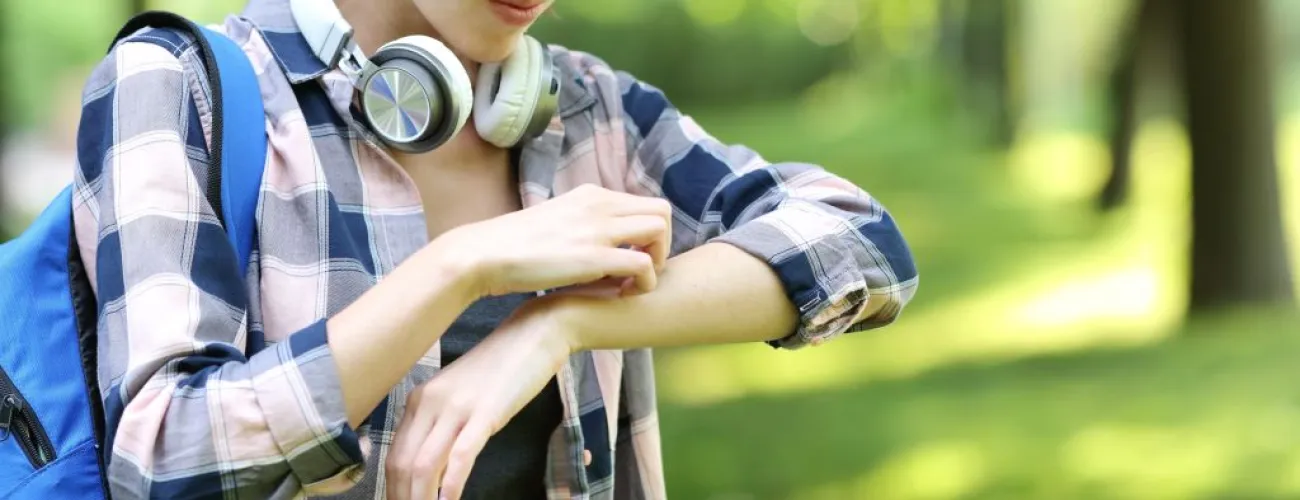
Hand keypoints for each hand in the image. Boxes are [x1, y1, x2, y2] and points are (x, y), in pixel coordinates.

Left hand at [383, 297, 576, 499]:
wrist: (534, 334)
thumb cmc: (501, 367)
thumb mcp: (461, 394)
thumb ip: (442, 422)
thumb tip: (433, 463)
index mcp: (419, 399)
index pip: (394, 456)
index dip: (393, 490)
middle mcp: (429, 403)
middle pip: (402, 465)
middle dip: (403, 499)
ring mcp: (456, 407)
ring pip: (424, 465)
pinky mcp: (485, 413)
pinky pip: (460, 457)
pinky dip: (450, 488)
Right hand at [434, 184, 671, 297]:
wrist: (483, 254)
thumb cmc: (514, 246)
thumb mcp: (557, 223)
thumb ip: (583, 227)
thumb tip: (600, 244)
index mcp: (591, 195)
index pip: (644, 203)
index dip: (647, 233)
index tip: (632, 256)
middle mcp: (599, 204)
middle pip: (661, 210)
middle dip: (661, 243)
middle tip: (641, 269)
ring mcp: (598, 228)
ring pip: (660, 230)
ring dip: (658, 260)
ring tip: (633, 282)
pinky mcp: (595, 257)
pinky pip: (644, 264)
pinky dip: (645, 282)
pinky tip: (625, 294)